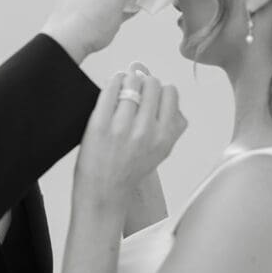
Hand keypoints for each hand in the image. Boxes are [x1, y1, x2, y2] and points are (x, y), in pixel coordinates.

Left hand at [74, 66, 187, 206]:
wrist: (104, 193)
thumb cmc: (130, 172)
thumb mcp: (161, 151)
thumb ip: (171, 123)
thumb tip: (167, 92)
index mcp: (164, 137)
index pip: (171, 93)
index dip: (160, 90)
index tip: (151, 94)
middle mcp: (146, 131)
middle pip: (152, 84)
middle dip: (144, 82)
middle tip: (136, 89)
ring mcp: (122, 127)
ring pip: (132, 82)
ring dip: (127, 79)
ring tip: (122, 86)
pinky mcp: (100, 124)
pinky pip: (110, 89)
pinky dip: (112, 82)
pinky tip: (112, 86)